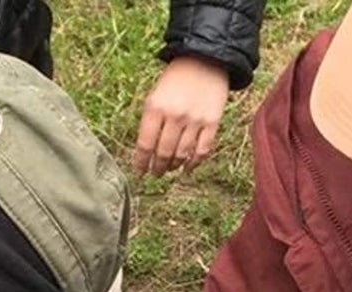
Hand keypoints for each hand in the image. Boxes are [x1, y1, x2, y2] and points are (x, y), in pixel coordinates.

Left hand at [134, 56, 229, 174]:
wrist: (206, 58)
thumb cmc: (176, 78)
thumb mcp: (155, 95)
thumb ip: (150, 121)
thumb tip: (146, 151)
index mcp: (155, 108)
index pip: (145, 145)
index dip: (141, 163)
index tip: (140, 173)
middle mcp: (174, 116)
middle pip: (163, 154)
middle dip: (157, 168)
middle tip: (155, 173)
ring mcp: (194, 120)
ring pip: (181, 155)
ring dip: (173, 166)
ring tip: (169, 168)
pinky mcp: (212, 123)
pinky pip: (201, 151)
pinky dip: (193, 163)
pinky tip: (187, 167)